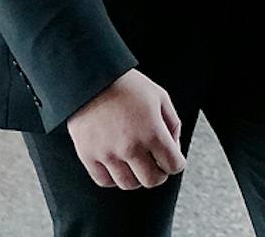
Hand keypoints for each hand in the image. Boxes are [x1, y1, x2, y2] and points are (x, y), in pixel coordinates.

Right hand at [66, 69, 185, 189]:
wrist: (92, 79)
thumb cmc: (128, 86)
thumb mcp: (160, 97)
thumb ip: (172, 124)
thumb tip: (173, 147)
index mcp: (152, 132)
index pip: (174, 165)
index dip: (176, 162)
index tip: (171, 157)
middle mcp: (130, 147)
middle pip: (152, 181)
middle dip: (159, 174)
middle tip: (155, 163)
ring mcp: (108, 154)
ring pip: (128, 184)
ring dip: (136, 176)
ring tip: (135, 162)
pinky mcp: (88, 156)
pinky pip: (105, 181)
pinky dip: (114, 177)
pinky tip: (117, 164)